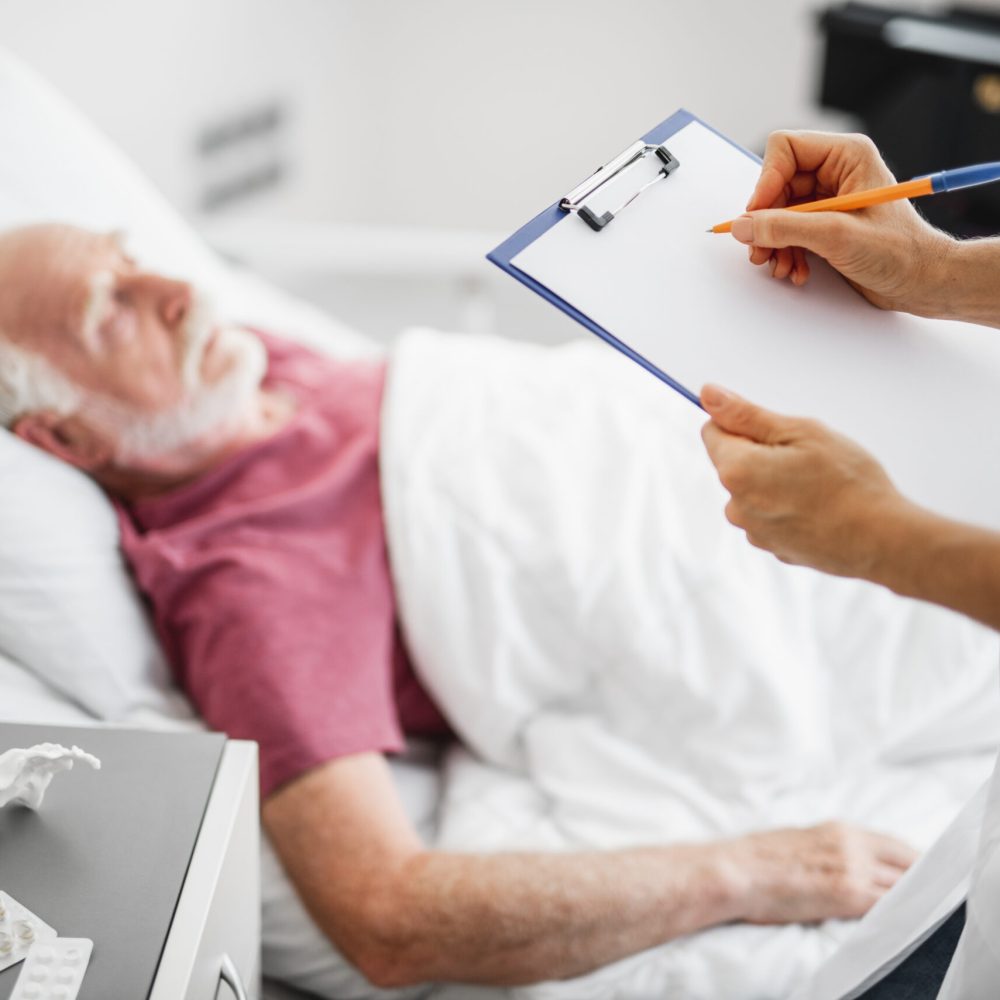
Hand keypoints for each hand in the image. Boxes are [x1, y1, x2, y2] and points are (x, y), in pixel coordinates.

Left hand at [700, 384, 907, 579]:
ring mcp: (752, 531)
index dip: (742, 423)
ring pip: (752, 490)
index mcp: (735, 471)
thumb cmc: (848, 481)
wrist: (882, 539)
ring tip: (815, 485)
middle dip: (761, 453)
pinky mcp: (772, 546)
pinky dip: (786, 507)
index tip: (775, 429)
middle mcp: (735, 505)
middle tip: (805, 456)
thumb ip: (746, 414)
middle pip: (733, 462)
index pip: (712, 431)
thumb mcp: (800, 432)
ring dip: (773, 481)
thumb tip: (708, 395)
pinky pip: (769, 514)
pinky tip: (818, 508)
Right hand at [720, 821, 917, 923]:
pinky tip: (899, 923)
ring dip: (911, 901)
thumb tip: (845, 862)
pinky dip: (898, 914)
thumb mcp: (801, 840)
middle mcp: (852, 844)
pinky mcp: (847, 894)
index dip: (915, 863)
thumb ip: (831, 847)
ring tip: (914, 913)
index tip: (922, 876)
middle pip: (908, 865)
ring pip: (902, 887)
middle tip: (926, 898)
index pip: (896, 845)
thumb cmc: (758, 859)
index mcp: (841, 829)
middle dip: (921, 882)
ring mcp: (852, 869)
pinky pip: (887, 907)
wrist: (738, 871)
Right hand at [732, 130, 952, 316]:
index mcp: (846, 155)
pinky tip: (797, 270)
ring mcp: (829, 200)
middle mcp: (836, 172)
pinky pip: (788, 232)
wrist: (921, 282)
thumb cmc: (899, 252)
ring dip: (774, 243)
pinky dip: (786, 253)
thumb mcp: (836, 236)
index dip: (766, 182)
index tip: (758, 216)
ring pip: (778, 213)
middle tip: (761, 251)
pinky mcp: (825, 225)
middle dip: (767, 223)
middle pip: (776, 185)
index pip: (786, 149)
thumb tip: (745, 225)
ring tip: (782, 267)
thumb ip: (786, 228)